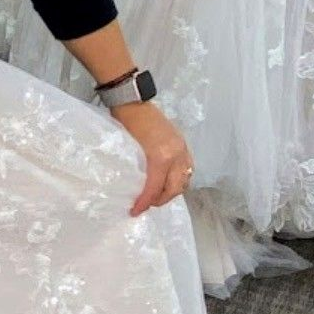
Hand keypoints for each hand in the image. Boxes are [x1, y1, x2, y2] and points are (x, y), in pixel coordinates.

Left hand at [110, 100, 194, 215]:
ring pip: (185, 180)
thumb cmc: (125, 123)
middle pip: (174, 188)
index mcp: (161, 157)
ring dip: (172, 191)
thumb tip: (136, 189)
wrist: (134, 102)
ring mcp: (183, 148)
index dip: (145, 202)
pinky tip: (167, 182)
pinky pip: (187, 168)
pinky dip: (179, 179)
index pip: (155, 187)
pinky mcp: (183, 144)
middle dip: (160, 200)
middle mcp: (177, 154)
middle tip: (146, 205)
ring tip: (157, 196)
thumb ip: (136, 170)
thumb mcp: (128, 150)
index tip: (134, 211)